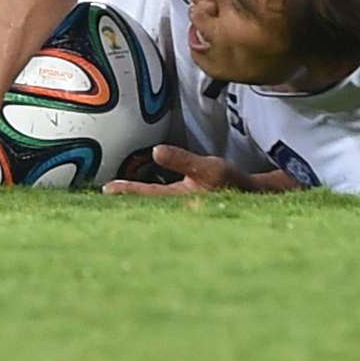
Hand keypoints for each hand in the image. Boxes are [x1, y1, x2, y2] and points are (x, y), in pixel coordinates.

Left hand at [102, 143, 287, 196]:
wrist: (256, 198)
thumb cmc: (233, 183)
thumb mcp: (211, 169)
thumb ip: (183, 161)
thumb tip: (155, 152)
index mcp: (178, 201)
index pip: (146, 194)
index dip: (126, 192)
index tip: (106, 190)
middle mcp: (175, 208)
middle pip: (144, 204)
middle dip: (125, 200)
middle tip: (103, 195)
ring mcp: (180, 208)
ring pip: (151, 202)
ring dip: (135, 198)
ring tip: (114, 193)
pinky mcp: (185, 204)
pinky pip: (161, 199)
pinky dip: (148, 194)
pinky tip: (141, 191)